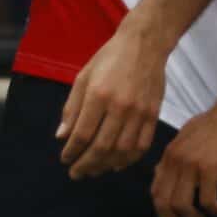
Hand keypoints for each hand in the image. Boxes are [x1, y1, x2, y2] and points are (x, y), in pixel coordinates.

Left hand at [56, 21, 165, 178]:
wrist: (145, 43)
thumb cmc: (109, 58)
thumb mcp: (83, 77)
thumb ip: (72, 108)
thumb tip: (62, 137)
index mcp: (98, 95)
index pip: (82, 134)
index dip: (72, 152)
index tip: (65, 160)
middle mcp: (119, 106)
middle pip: (101, 147)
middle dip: (86, 165)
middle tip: (76, 173)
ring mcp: (139, 112)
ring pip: (122, 151)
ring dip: (106, 166)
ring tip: (94, 171)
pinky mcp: (153, 114)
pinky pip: (142, 145)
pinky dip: (129, 159)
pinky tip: (118, 164)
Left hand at [152, 99, 216, 216]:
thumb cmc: (216, 121)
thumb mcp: (187, 136)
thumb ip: (177, 156)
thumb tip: (168, 173)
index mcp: (168, 155)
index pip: (155, 191)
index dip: (162, 214)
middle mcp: (174, 161)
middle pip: (163, 204)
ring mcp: (190, 166)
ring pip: (181, 206)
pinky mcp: (209, 169)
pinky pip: (207, 201)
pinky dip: (216, 211)